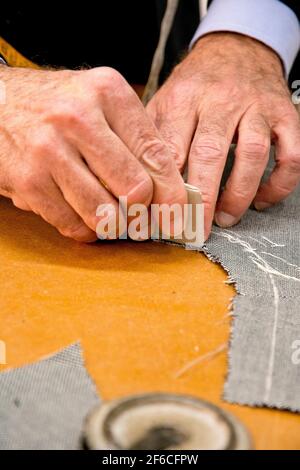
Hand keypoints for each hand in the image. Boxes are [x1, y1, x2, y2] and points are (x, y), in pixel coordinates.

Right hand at [0, 66, 185, 240]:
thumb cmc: (54, 107)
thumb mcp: (99, 102)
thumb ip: (135, 137)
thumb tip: (170, 187)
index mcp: (107, 92)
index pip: (156, 152)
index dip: (173, 192)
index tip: (178, 213)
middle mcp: (78, 118)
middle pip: (135, 188)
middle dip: (144, 213)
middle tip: (143, 218)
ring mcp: (50, 150)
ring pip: (104, 214)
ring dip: (114, 225)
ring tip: (113, 217)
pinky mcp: (29, 181)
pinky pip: (72, 224)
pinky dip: (85, 230)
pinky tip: (85, 217)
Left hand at [147, 33, 299, 238]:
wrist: (237, 48)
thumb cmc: (196, 83)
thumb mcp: (165, 98)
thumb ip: (153, 135)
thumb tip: (140, 181)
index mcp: (184, 99)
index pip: (171, 149)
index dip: (166, 189)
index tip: (162, 218)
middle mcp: (221, 100)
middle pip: (210, 153)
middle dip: (201, 199)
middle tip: (194, 230)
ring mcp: (256, 107)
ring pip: (252, 154)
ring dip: (238, 194)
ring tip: (225, 219)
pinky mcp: (284, 115)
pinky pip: (291, 155)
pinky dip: (278, 184)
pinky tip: (261, 201)